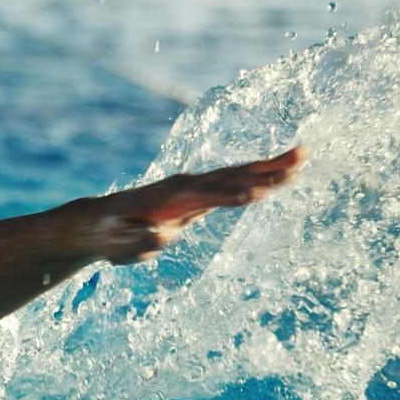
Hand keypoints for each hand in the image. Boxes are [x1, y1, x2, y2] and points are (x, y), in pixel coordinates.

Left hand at [85, 146, 303, 264]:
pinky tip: (279, 173)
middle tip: (299, 160)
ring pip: (236, 174)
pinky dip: (256, 175)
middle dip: (264, 169)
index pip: (207, 195)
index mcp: (170, 197)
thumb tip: (159, 233)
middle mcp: (185, 185)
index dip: (231, 195)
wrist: (97, 223)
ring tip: (302, 156)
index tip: (257, 192)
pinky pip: (231, 182)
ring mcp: (192, 187)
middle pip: (230, 176)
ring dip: (268, 166)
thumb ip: (139, 238)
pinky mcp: (196, 194)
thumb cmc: (108, 235)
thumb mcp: (119, 242)